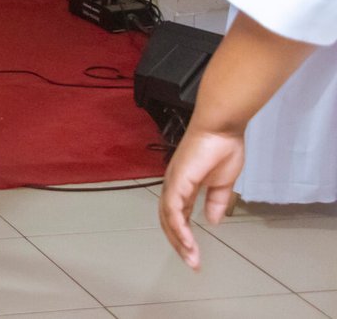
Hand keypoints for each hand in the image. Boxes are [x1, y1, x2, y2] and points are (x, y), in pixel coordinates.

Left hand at [159, 127, 244, 269]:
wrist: (221, 129)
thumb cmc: (223, 149)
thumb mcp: (223, 183)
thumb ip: (216, 202)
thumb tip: (212, 221)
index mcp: (183, 187)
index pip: (179, 217)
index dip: (185, 236)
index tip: (195, 255)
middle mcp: (173, 186)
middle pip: (169, 221)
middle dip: (179, 244)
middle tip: (193, 263)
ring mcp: (173, 183)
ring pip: (169, 218)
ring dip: (179, 240)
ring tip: (192, 258)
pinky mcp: (177, 181)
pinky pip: (174, 209)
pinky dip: (179, 227)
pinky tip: (188, 242)